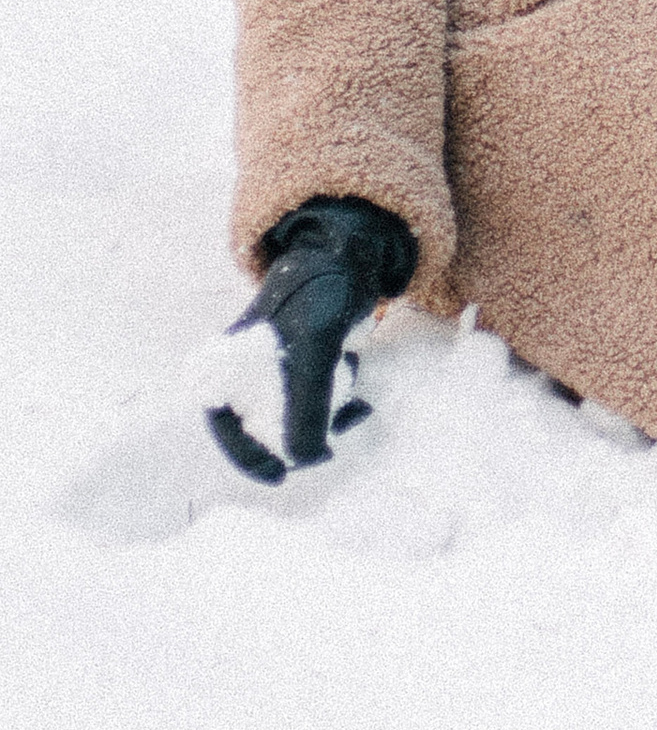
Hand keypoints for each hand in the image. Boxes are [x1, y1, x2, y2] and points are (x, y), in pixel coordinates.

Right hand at [203, 197, 416, 483]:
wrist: (349, 252)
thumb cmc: (318, 293)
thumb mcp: (312, 351)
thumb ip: (306, 407)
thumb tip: (304, 461)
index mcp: (229, 363)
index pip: (223, 423)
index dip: (246, 456)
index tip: (278, 476)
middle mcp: (247, 366)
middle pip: (263, 423)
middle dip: (296, 440)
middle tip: (326, 451)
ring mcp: (279, 363)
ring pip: (295, 413)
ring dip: (325, 421)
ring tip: (354, 412)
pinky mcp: (308, 358)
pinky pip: (318, 396)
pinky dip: (338, 402)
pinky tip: (360, 390)